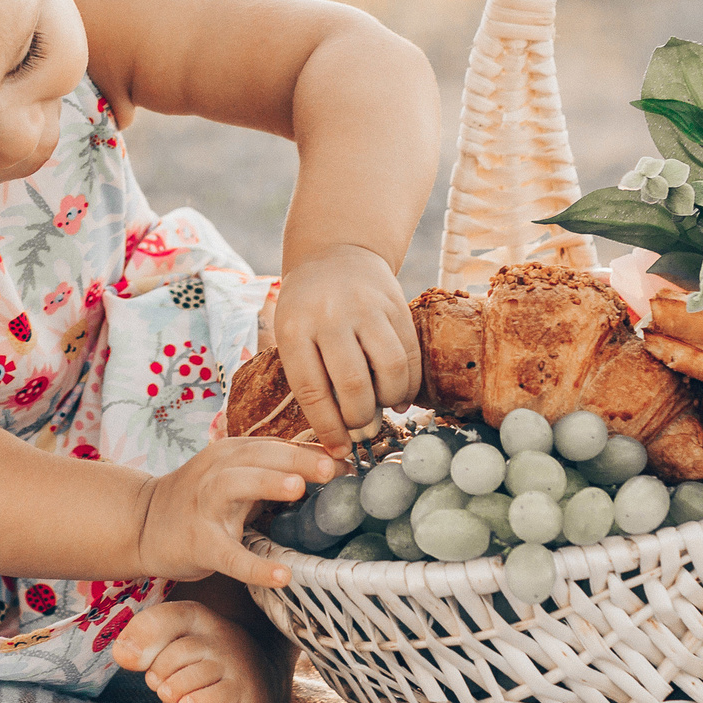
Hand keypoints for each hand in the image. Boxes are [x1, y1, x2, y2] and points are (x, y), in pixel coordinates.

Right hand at [137, 438, 340, 587]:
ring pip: (233, 485)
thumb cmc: (201, 499)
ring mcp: (203, 505)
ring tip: (299, 490)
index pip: (274, 445)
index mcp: (230, 453)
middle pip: (257, 456)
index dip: (311, 449)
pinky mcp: (197, 543)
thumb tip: (334, 466)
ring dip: (266, 483)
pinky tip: (282, 577)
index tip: (349, 459)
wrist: (143, 524)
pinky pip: (228, 555)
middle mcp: (216, 471)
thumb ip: (274, 469)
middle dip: (295, 458)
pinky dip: (254, 566)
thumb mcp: (235, 475)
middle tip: (332, 467)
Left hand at [273, 243, 418, 454]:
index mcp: (295, 328)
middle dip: (361, 418)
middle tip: (361, 428)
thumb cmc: (307, 307)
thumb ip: (311, 377)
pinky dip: (409, 384)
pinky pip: (411, 354)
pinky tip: (400, 395)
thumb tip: (340, 437)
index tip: (339, 449)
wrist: (335, 253)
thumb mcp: (291, 333)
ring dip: (390, 401)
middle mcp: (331, 316)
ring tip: (383, 408)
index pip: (313, 390)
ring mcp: (367, 308)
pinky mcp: (396, 305)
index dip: (328, 427)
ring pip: (390, 370)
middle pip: (354, 384)